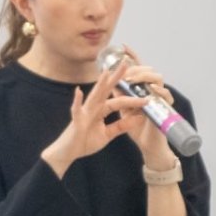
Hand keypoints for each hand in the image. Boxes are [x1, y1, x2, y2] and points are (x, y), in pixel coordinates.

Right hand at [40, 61, 147, 177]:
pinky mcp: (76, 120)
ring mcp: (84, 113)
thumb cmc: (86, 141)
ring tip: (106, 71)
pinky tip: (78, 91)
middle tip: (126, 62)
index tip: (146, 95)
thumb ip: (122, 126)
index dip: (133, 99)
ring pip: (94, 96)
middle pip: (107, 90)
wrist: (69, 152)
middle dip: (117, 77)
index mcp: (101, 110)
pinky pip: (76, 110)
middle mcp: (93, 107)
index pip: (119, 101)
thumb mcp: (108, 134)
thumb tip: (139, 118)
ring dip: (99, 84)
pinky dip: (77, 101)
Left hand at [114, 45, 176, 169]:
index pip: (138, 70)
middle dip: (137, 68)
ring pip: (158, 79)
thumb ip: (119, 96)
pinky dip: (159, 91)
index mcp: (141, 90)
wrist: (148, 147)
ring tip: (134, 79)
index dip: (133, 57)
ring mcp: (160, 99)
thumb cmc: (138, 129)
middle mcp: (152, 92)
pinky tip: (151, 88)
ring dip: (146, 77)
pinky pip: (166, 96)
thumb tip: (109, 82)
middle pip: (148, 71)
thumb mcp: (124, 111)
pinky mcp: (166, 109)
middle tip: (126, 71)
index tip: (124, 46)